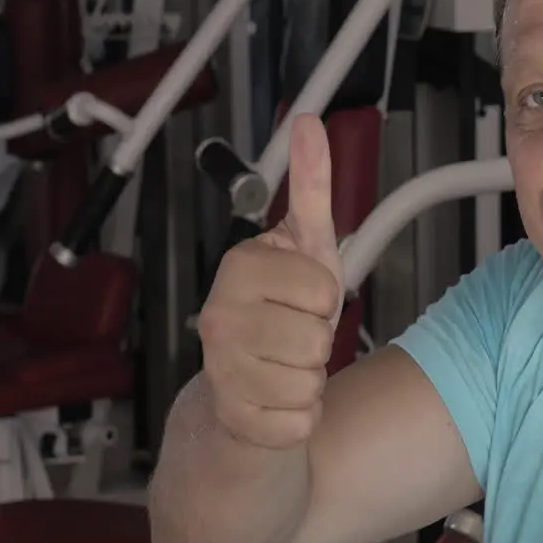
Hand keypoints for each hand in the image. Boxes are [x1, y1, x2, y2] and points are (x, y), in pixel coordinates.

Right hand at [198, 114, 344, 449]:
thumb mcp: (306, 247)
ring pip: (310, 381)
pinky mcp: (233, 418)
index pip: (323, 288)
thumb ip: (311, 187)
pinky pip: (300, 421)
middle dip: (319, 342)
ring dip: (310, 379)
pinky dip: (301, 417)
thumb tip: (310, 121)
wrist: (244, 388)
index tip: (302, 298)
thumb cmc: (281, 313)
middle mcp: (218, 316)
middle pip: (317, 338)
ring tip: (286, 366)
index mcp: (238, 268)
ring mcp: (220, 370)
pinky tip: (277, 400)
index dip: (325, 298)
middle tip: (295, 336)